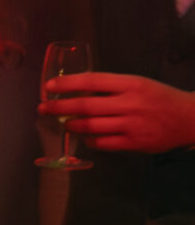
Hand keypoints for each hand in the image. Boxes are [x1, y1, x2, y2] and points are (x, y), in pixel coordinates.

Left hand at [40, 72, 194, 153]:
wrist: (190, 118)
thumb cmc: (160, 98)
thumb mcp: (139, 84)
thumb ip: (112, 87)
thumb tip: (76, 91)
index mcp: (132, 84)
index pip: (92, 81)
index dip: (67, 84)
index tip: (48, 87)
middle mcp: (131, 104)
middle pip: (86, 106)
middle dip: (60, 107)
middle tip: (44, 109)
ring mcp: (132, 125)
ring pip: (91, 126)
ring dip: (72, 125)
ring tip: (63, 123)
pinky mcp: (135, 143)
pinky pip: (103, 143)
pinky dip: (90, 140)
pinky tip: (85, 137)